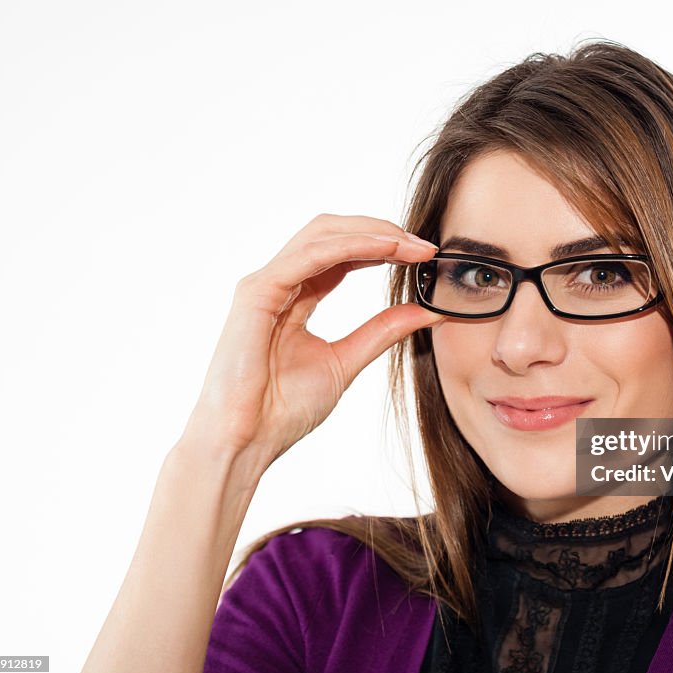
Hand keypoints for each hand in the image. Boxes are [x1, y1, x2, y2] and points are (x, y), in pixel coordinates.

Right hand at [179, 213, 442, 470]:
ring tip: (412, 245)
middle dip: (381, 231)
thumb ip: (382, 332)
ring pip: (322, 234)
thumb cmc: (280, 411)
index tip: (425, 255)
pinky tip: (385, 249)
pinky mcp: (257, 292)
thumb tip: (427, 310)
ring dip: (372, 233)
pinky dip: (351, 246)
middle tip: (424, 246)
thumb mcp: (346, 361)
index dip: (385, 247)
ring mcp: (265, 284)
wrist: (245, 442)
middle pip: (333, 233)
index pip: (344, 255)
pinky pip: (310, 255)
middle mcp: (280, 282)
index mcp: (297, 296)